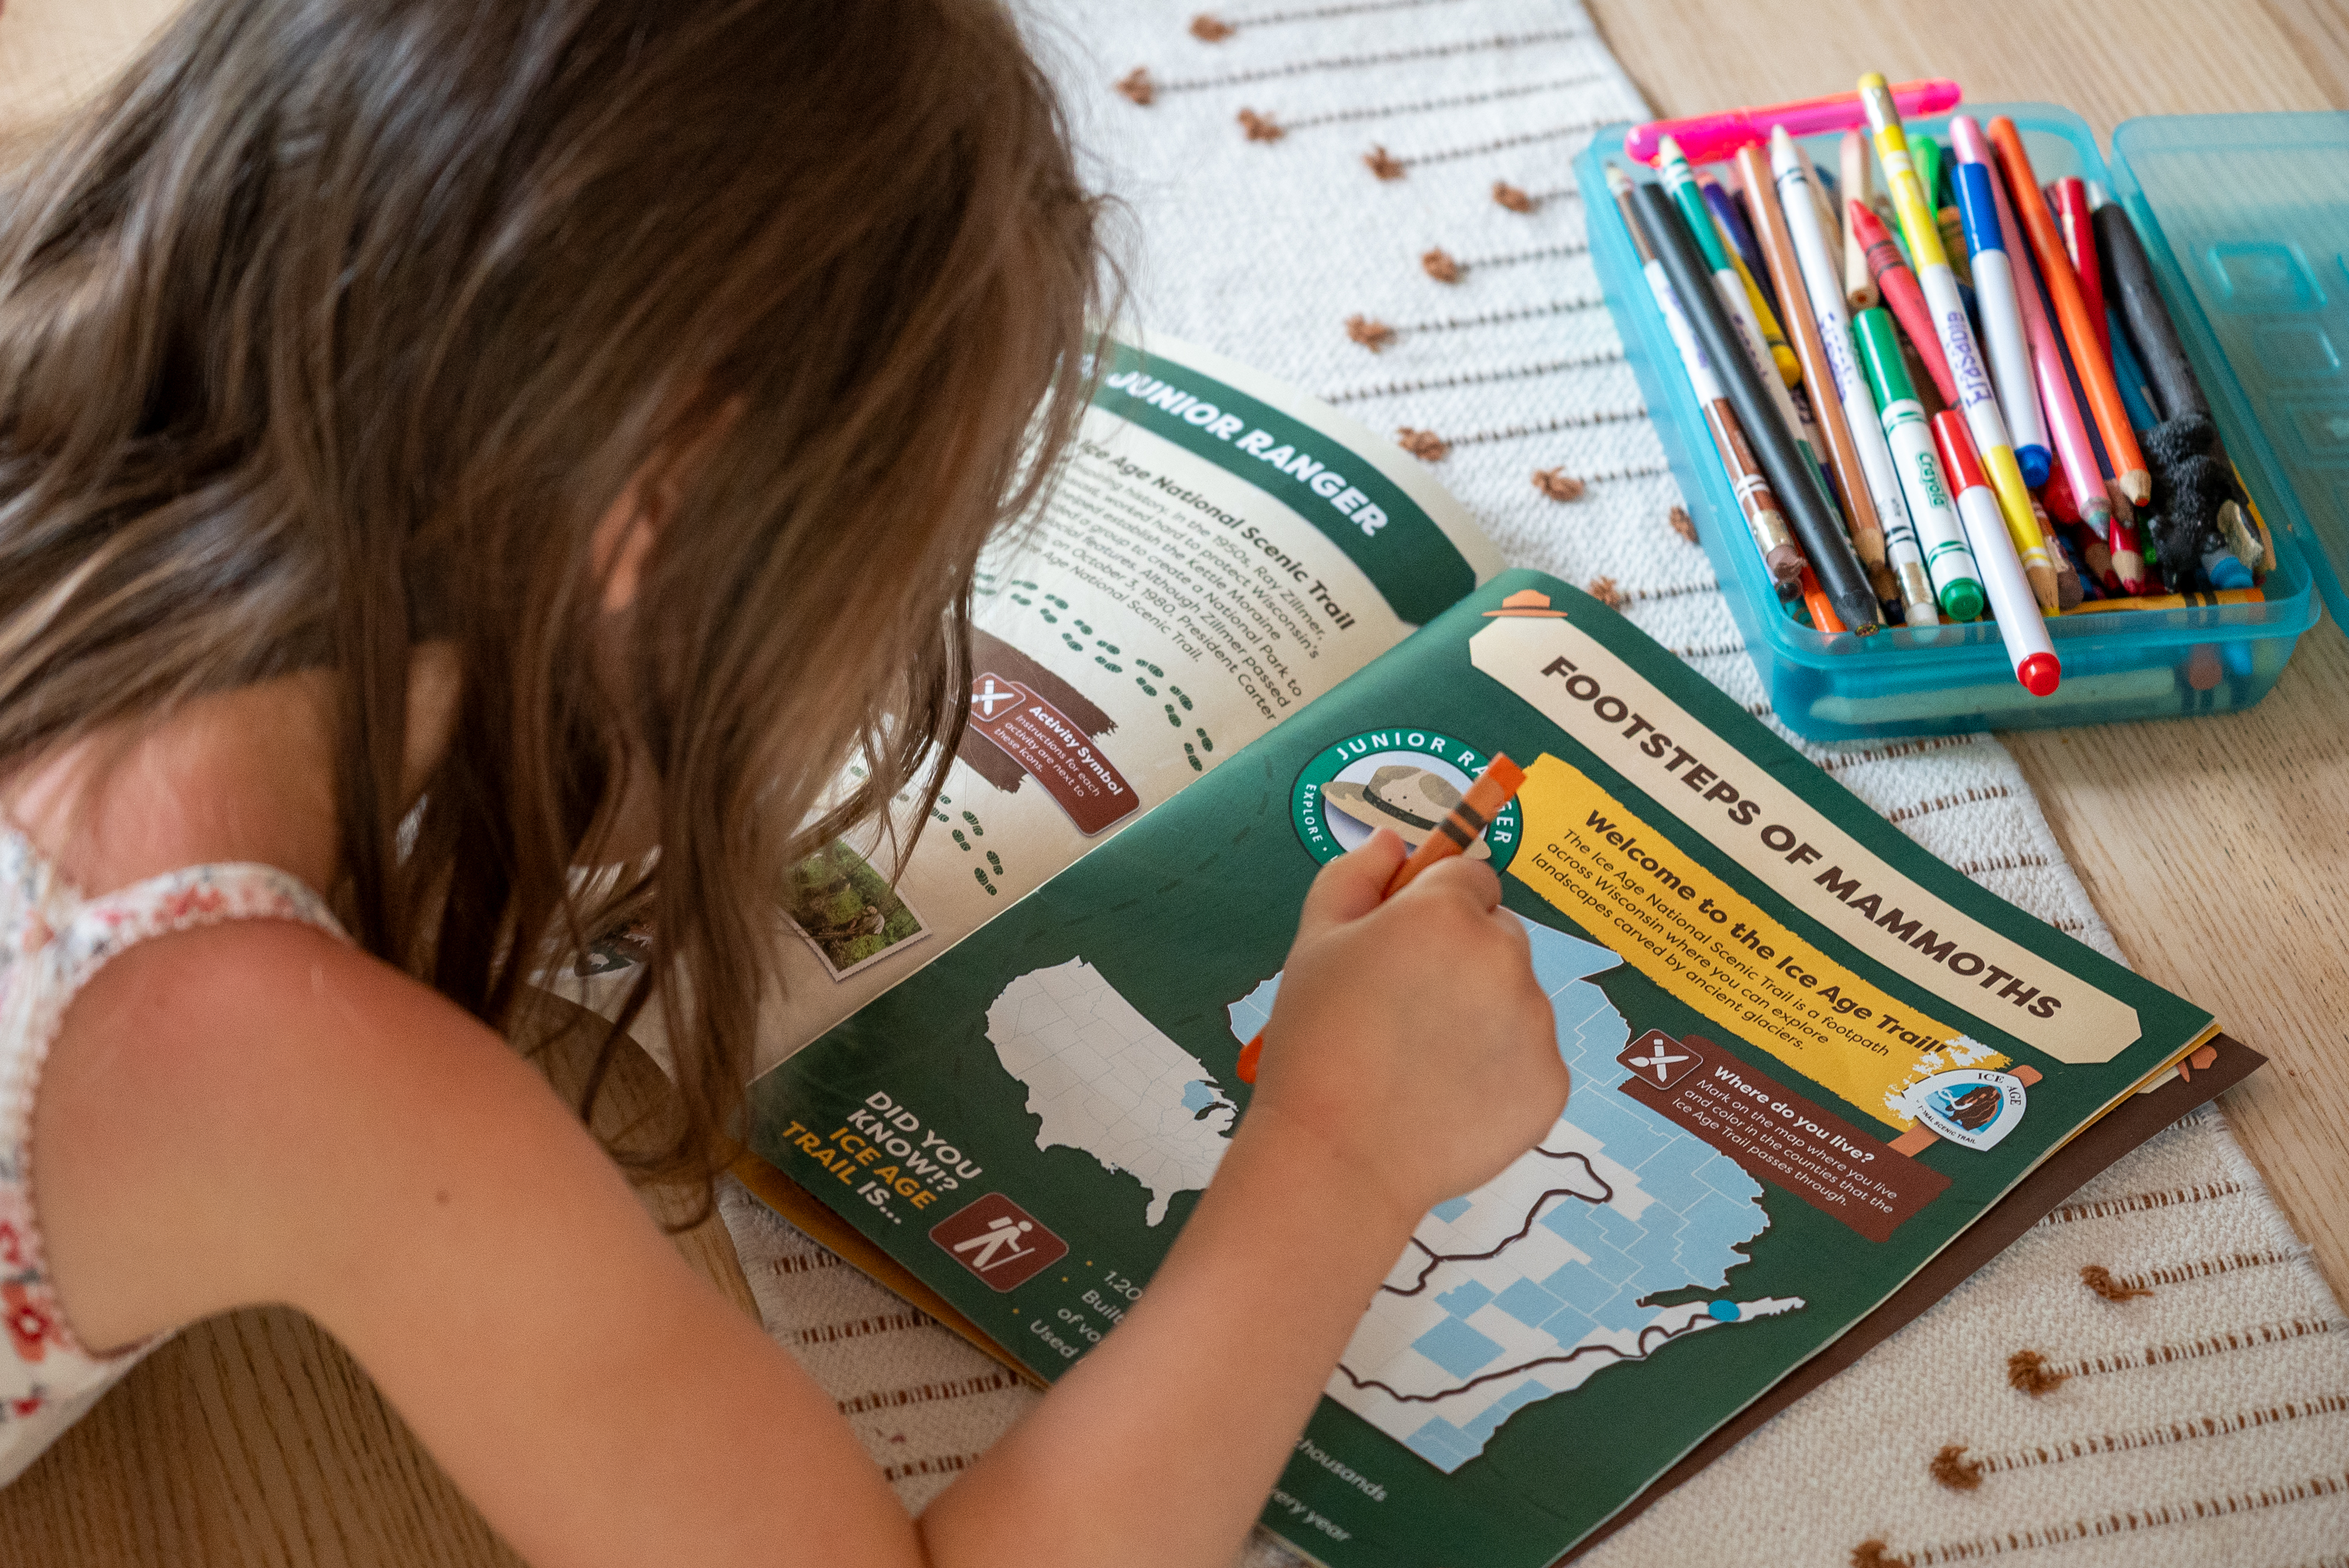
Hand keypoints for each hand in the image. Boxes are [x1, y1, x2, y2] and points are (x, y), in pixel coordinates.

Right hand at [1245, 829, 1564, 1232]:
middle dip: (1464, 957)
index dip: (1434, 907)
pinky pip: (1529, 1057)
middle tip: (1406, 1010)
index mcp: (1446, 912)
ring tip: (1421, 1061)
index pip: (1470, 877)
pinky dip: (1499, 1071)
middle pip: (1499, 934)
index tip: (1403, 947)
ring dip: (1483, 1014)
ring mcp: (1536, 1023)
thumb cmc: (1315, 1043)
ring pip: (1516, 997)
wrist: (1337, 1158)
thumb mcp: (1314, 941)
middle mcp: (1505, 957)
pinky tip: (1447, 1096)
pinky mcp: (1550, 1083)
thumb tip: (1394, 843)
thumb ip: (1355, 875)